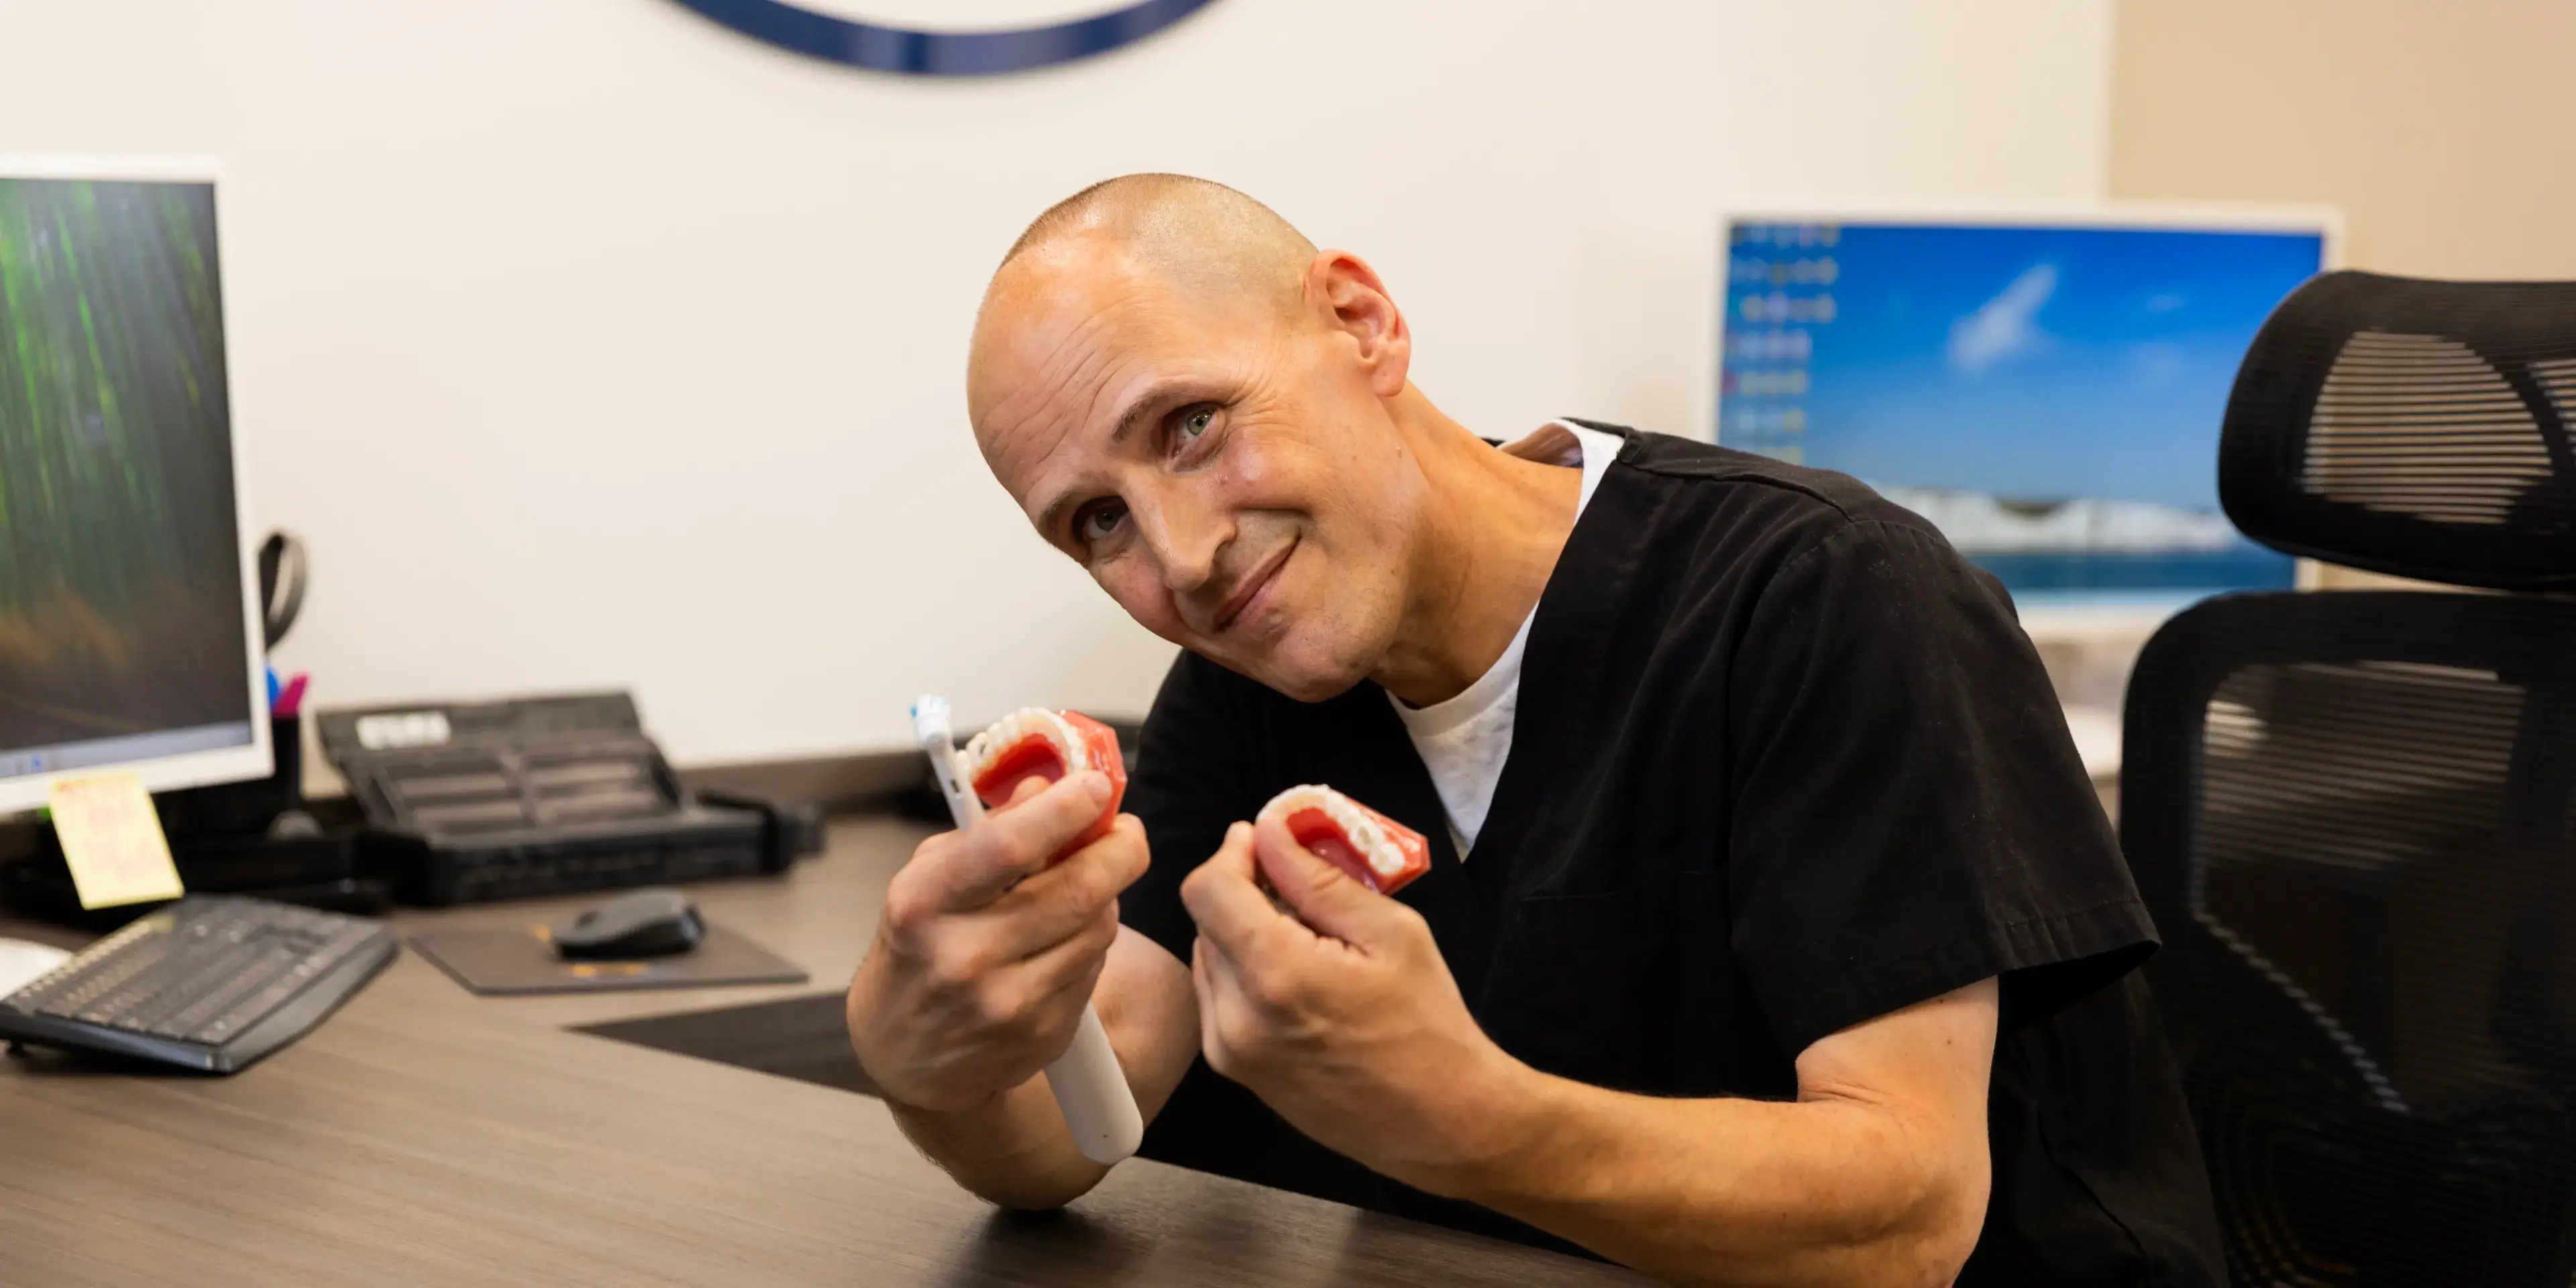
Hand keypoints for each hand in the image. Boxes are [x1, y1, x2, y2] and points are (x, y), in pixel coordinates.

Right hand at [847, 771, 1147, 1112]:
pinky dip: (1091, 939)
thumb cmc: (916, 950)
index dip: (1065, 810)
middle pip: (1078, 887)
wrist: (902, 1056)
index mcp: (923, 904)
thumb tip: (1046, 787)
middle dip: (1120, 848)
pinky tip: (1063, 937)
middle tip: (1125, 830)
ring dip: (1105, 894)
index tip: (1096, 786)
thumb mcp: (928, 880)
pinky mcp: (1044, 1032)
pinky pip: (1095, 965)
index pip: (1010, 847)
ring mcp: (1008, 1002)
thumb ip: (988, 832)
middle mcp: (964, 957)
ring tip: (1083, 884)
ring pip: (1099, 925)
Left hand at [1180, 812, 1526, 1193]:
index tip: (1266, 842)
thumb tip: (1269, 830)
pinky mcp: (1236, 1072)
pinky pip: (1219, 997)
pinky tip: (1300, 978)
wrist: (1442, 1123)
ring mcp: (1229, 1051)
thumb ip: (1318, 878)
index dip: (1233, 853)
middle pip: (1206, 921)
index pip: (1208, 889)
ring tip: (1307, 935)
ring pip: (1209, 958)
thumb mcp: (1390, 932)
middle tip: (1299, 883)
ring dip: (1243, 931)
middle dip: (1244, 890)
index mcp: (1274, 975)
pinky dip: (1246, 972)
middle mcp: (1235, 1017)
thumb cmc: (1429, 1024)